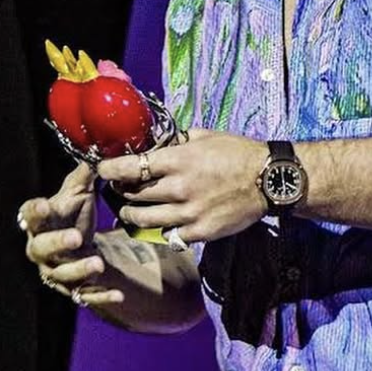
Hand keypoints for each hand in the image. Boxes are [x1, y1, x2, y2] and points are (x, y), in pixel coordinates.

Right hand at [17, 161, 123, 308]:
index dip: (34, 212)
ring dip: (79, 270)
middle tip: (76, 238)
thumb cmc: (74, 216)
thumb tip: (95, 158)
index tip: (44, 205)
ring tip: (98, 264)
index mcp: (40, 223)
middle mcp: (42, 250)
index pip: (29, 216)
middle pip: (42, 248)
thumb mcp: (78, 195)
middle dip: (57, 243)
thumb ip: (83, 178)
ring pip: (62, 275)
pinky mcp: (74, 289)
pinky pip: (85, 296)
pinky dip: (101, 296)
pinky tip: (119, 294)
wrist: (81, 247)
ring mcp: (56, 272)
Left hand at [96, 129, 268, 243]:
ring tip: (130, 211)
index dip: (109, 169)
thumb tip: (155, 142)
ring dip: (132, 215)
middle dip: (121, 192)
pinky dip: (163, 229)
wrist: (269, 179)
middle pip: (133, 195)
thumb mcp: (205, 136)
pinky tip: (163, 222)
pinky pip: (170, 234)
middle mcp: (179, 188)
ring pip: (144, 219)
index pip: (129, 167)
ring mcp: (189, 212)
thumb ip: (176, 141)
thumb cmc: (238, 153)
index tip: (102, 169)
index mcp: (178, 160)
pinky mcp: (201, 231)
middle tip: (119, 189)